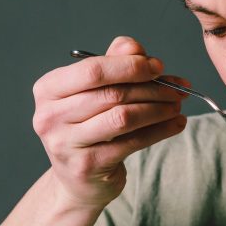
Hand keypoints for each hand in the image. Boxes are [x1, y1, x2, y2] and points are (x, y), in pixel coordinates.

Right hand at [32, 36, 188, 207]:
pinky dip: (160, 131)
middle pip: (112, 94)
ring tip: (177, 105)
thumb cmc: (88, 126)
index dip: (130, 66)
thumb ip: (113, 63)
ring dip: (158, 109)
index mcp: (48, 89)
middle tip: (178, 88)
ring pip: (123, 118)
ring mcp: (65, 144)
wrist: (77, 179)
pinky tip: (176, 124)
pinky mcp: (87, 166)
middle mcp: (49, 116)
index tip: (159, 67)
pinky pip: (132, 142)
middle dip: (152, 88)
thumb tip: (135, 47)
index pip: (93, 70)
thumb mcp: (95, 91)